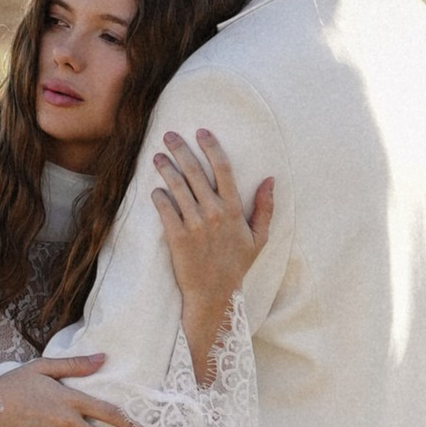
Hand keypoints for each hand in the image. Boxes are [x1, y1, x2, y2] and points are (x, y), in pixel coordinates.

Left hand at [153, 133, 273, 380]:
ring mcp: (194, 225)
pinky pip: (165, 209)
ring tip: (157, 156)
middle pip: (195, 172)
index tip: (201, 131)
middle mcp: (215, 213)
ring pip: (177, 187)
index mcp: (234, 210)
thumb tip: (270, 179)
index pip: (223, 168)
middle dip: (181, 150)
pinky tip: (155, 189)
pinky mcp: (176, 237)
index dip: (211, 146)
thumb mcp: (259, 239)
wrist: (213, 295)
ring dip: (165, 168)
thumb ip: (265, 208)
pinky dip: (158, 196)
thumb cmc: (235, 265)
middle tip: (169, 135)